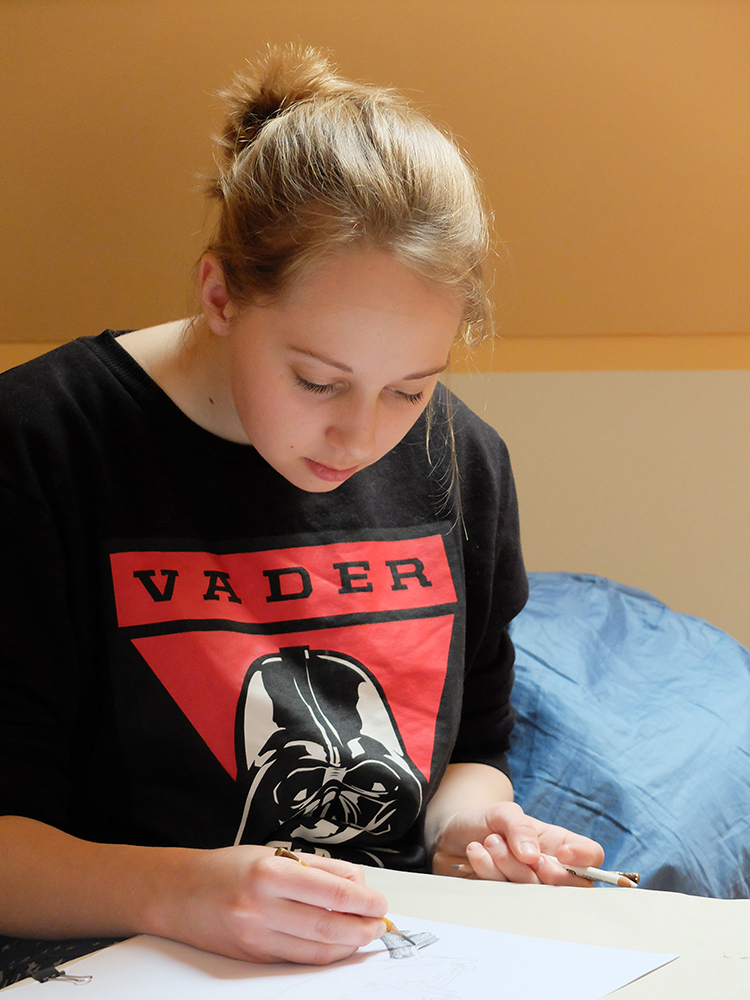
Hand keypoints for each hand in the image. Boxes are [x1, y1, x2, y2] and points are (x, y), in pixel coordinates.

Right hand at [153, 844, 387, 964]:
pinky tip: (339, 945)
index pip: (331, 893)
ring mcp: (256, 938)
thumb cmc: (228, 868)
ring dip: (349, 946)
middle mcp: (261, 908)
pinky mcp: (253, 959)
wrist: (178, 894)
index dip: (364, 901)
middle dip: (362, 928)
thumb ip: (318, 869)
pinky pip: (298, 960)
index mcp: (269, 873)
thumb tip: (359, 885)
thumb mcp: (273, 854)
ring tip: (365, 935)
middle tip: (380, 924)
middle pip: (328, 926)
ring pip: (316, 950)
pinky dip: (325, 955)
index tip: (380, 902)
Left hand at [431, 801, 604, 885]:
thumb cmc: (484, 820)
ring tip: (490, 841)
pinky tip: (477, 853)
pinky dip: (489, 871)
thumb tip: (534, 855)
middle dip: (546, 871)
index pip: (591, 856)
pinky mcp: (504, 899)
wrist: (450, 836)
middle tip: (523, 853)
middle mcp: (547, 868)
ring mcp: (526, 886)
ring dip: (509, 864)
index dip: (585, 859)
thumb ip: (520, 827)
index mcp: (557, 844)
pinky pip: (505, 895)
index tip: (564, 853)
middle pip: (568, 884)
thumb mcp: (502, 812)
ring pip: (533, 890)